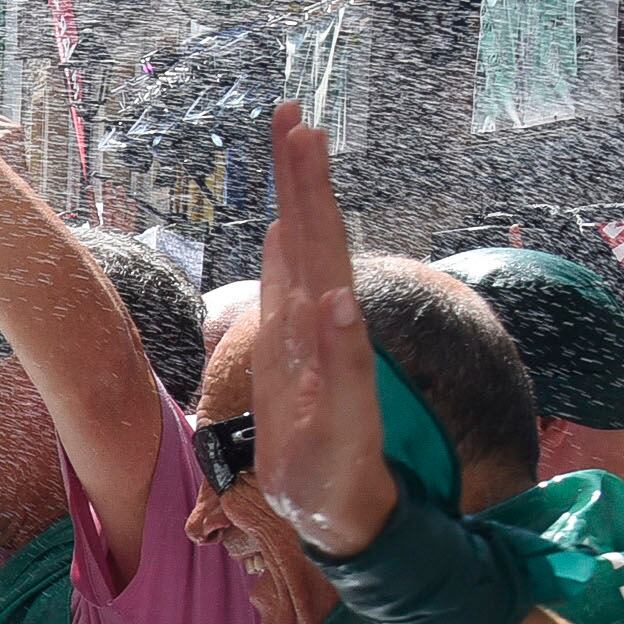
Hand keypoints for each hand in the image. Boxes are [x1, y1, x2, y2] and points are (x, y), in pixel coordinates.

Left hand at [251, 103, 395, 555]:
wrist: (333, 504)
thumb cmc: (310, 428)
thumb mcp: (283, 352)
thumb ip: (287, 292)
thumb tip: (281, 232)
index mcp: (303, 314)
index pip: (299, 233)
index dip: (293, 180)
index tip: (286, 119)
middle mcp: (323, 329)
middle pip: (315, 244)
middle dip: (305, 183)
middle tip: (297, 121)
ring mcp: (334, 369)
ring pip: (327, 289)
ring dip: (320, 233)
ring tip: (313, 177)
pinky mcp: (342, 415)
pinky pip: (341, 371)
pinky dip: (339, 338)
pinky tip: (338, 302)